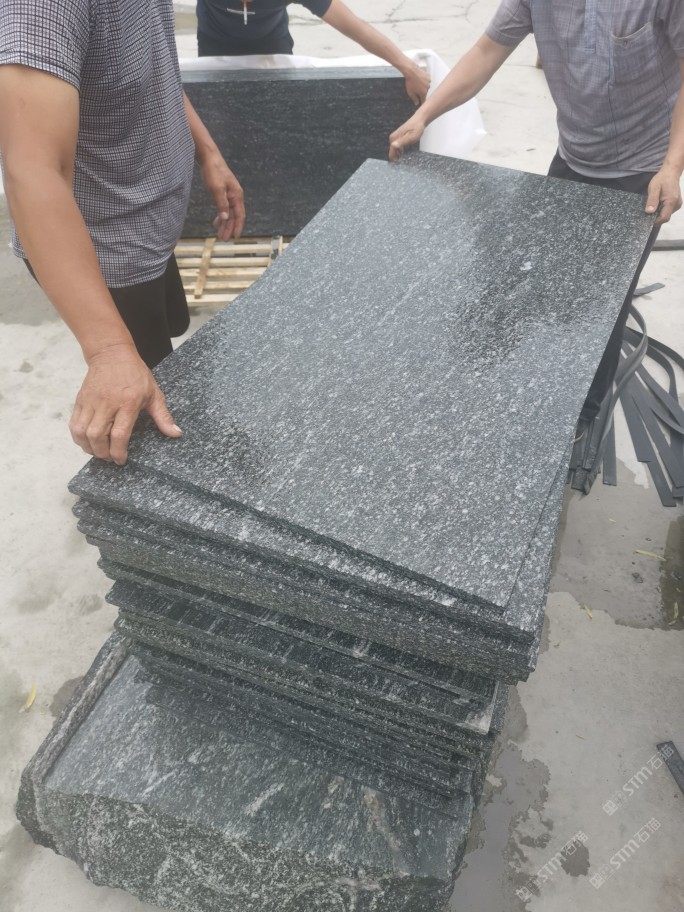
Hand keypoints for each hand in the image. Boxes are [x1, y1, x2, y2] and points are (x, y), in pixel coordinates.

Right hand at [69, 343, 181, 464]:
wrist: (111, 354)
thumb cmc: (135, 374)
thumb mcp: (154, 393)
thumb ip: (163, 416)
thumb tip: (176, 434)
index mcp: (128, 403)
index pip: (119, 433)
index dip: (118, 451)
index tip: (122, 459)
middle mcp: (107, 403)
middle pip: (96, 436)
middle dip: (102, 453)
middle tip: (110, 457)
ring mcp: (91, 402)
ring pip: (82, 432)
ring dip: (88, 447)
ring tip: (98, 451)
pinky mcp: (80, 400)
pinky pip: (73, 424)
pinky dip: (78, 437)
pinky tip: (87, 442)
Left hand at [199, 152, 245, 239]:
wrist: (209, 158)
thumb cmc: (214, 172)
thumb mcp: (217, 189)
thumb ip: (221, 204)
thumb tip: (225, 218)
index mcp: (237, 196)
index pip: (239, 215)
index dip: (238, 226)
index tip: (235, 237)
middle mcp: (235, 196)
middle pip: (233, 216)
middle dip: (229, 228)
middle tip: (223, 239)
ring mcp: (229, 195)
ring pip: (228, 213)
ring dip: (224, 224)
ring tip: (219, 234)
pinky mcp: (223, 193)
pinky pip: (224, 208)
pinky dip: (221, 216)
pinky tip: (217, 222)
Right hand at [389, 113, 426, 160]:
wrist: (419, 120)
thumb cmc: (417, 128)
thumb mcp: (411, 137)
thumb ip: (402, 142)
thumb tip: (394, 146)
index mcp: (394, 138)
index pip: (391, 154)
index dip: (396, 160)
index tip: (402, 163)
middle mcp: (392, 138)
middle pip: (392, 153)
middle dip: (397, 158)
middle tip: (405, 159)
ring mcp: (394, 138)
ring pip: (394, 151)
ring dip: (399, 155)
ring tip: (405, 156)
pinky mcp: (397, 138)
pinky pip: (396, 148)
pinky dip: (400, 151)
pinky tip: (404, 152)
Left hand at [403, 64, 429, 105]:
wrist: (411, 71)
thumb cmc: (410, 82)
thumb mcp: (410, 93)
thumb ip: (414, 99)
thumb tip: (416, 103)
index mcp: (423, 93)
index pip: (423, 100)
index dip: (421, 102)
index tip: (420, 103)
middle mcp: (428, 88)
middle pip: (425, 93)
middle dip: (421, 92)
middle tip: (416, 89)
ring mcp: (428, 82)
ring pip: (426, 86)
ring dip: (423, 86)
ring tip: (417, 83)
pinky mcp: (428, 76)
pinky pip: (427, 80)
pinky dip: (424, 81)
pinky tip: (420, 79)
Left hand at [645, 165, 682, 224]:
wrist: (670, 172)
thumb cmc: (662, 179)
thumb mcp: (654, 188)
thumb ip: (652, 200)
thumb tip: (649, 212)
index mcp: (671, 201)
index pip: (664, 217)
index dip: (655, 220)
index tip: (647, 218)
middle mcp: (676, 204)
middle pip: (665, 217)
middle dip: (656, 217)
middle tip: (649, 210)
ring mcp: (677, 204)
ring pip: (666, 214)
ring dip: (659, 213)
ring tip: (654, 204)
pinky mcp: (676, 204)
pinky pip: (668, 211)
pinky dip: (662, 210)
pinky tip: (658, 203)